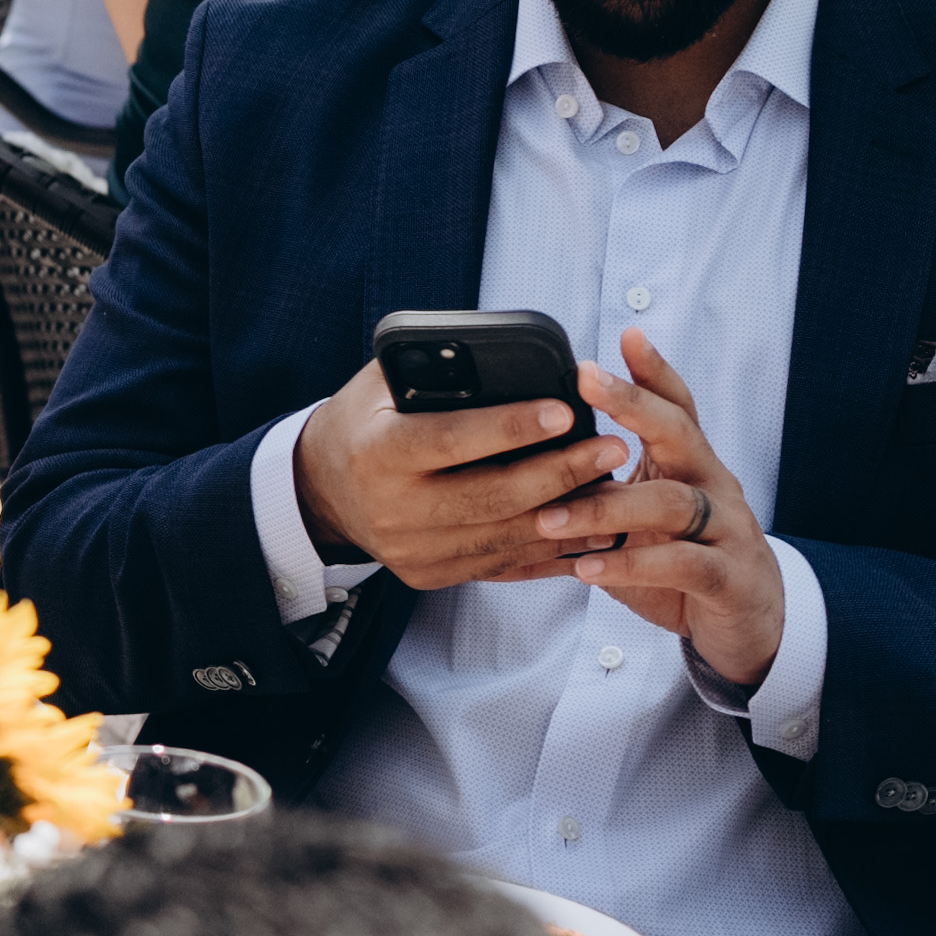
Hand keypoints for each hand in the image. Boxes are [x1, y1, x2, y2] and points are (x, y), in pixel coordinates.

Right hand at [285, 358, 630, 589]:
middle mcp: (391, 509)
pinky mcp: (430, 575)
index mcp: (375, 453)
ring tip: (613, 486)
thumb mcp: (380, 386)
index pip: (450, 439)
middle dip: (561, 472)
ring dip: (568, 513)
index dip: (510, 428)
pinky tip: (588, 525)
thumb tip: (509, 360)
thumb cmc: (364, 423)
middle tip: (612, 448)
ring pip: (505, 536)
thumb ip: (434, 373)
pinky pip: (501, 564)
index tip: (565, 411)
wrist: (322, 491)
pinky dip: (549, 547)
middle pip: (492, 496)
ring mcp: (412, 550)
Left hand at [530, 330, 785, 680]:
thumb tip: (513, 487)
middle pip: (679, 431)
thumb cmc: (683, 563)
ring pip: (671, 501)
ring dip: (606, 506)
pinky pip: (681, 564)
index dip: (654, 370)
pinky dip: (631, 564)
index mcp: (689, 466)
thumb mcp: (640, 524)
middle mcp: (712, 486)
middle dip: (632, 402)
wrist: (748, 626)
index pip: (677, 406)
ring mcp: (726, 530)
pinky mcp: (728, 579)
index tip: (627, 335)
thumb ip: (592, 500)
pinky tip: (587, 569)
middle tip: (585, 380)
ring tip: (548, 517)